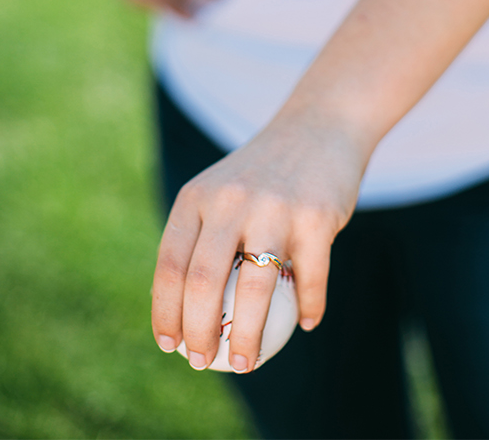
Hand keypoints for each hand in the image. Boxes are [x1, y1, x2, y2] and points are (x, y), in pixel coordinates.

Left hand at [151, 109, 370, 372]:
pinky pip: (310, 277)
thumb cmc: (266, 173)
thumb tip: (181, 312)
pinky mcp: (318, 216)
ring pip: (256, 289)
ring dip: (249, 337)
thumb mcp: (222, 191)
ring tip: (246, 362)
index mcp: (198, 198)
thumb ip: (201, 239)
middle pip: (205, 283)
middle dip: (200, 334)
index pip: (170, 266)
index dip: (165, 313)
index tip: (170, 346)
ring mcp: (277, 208)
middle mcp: (232, 201)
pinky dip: (309, 306)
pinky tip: (306, 323)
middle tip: (203, 361)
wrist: (322, 126)